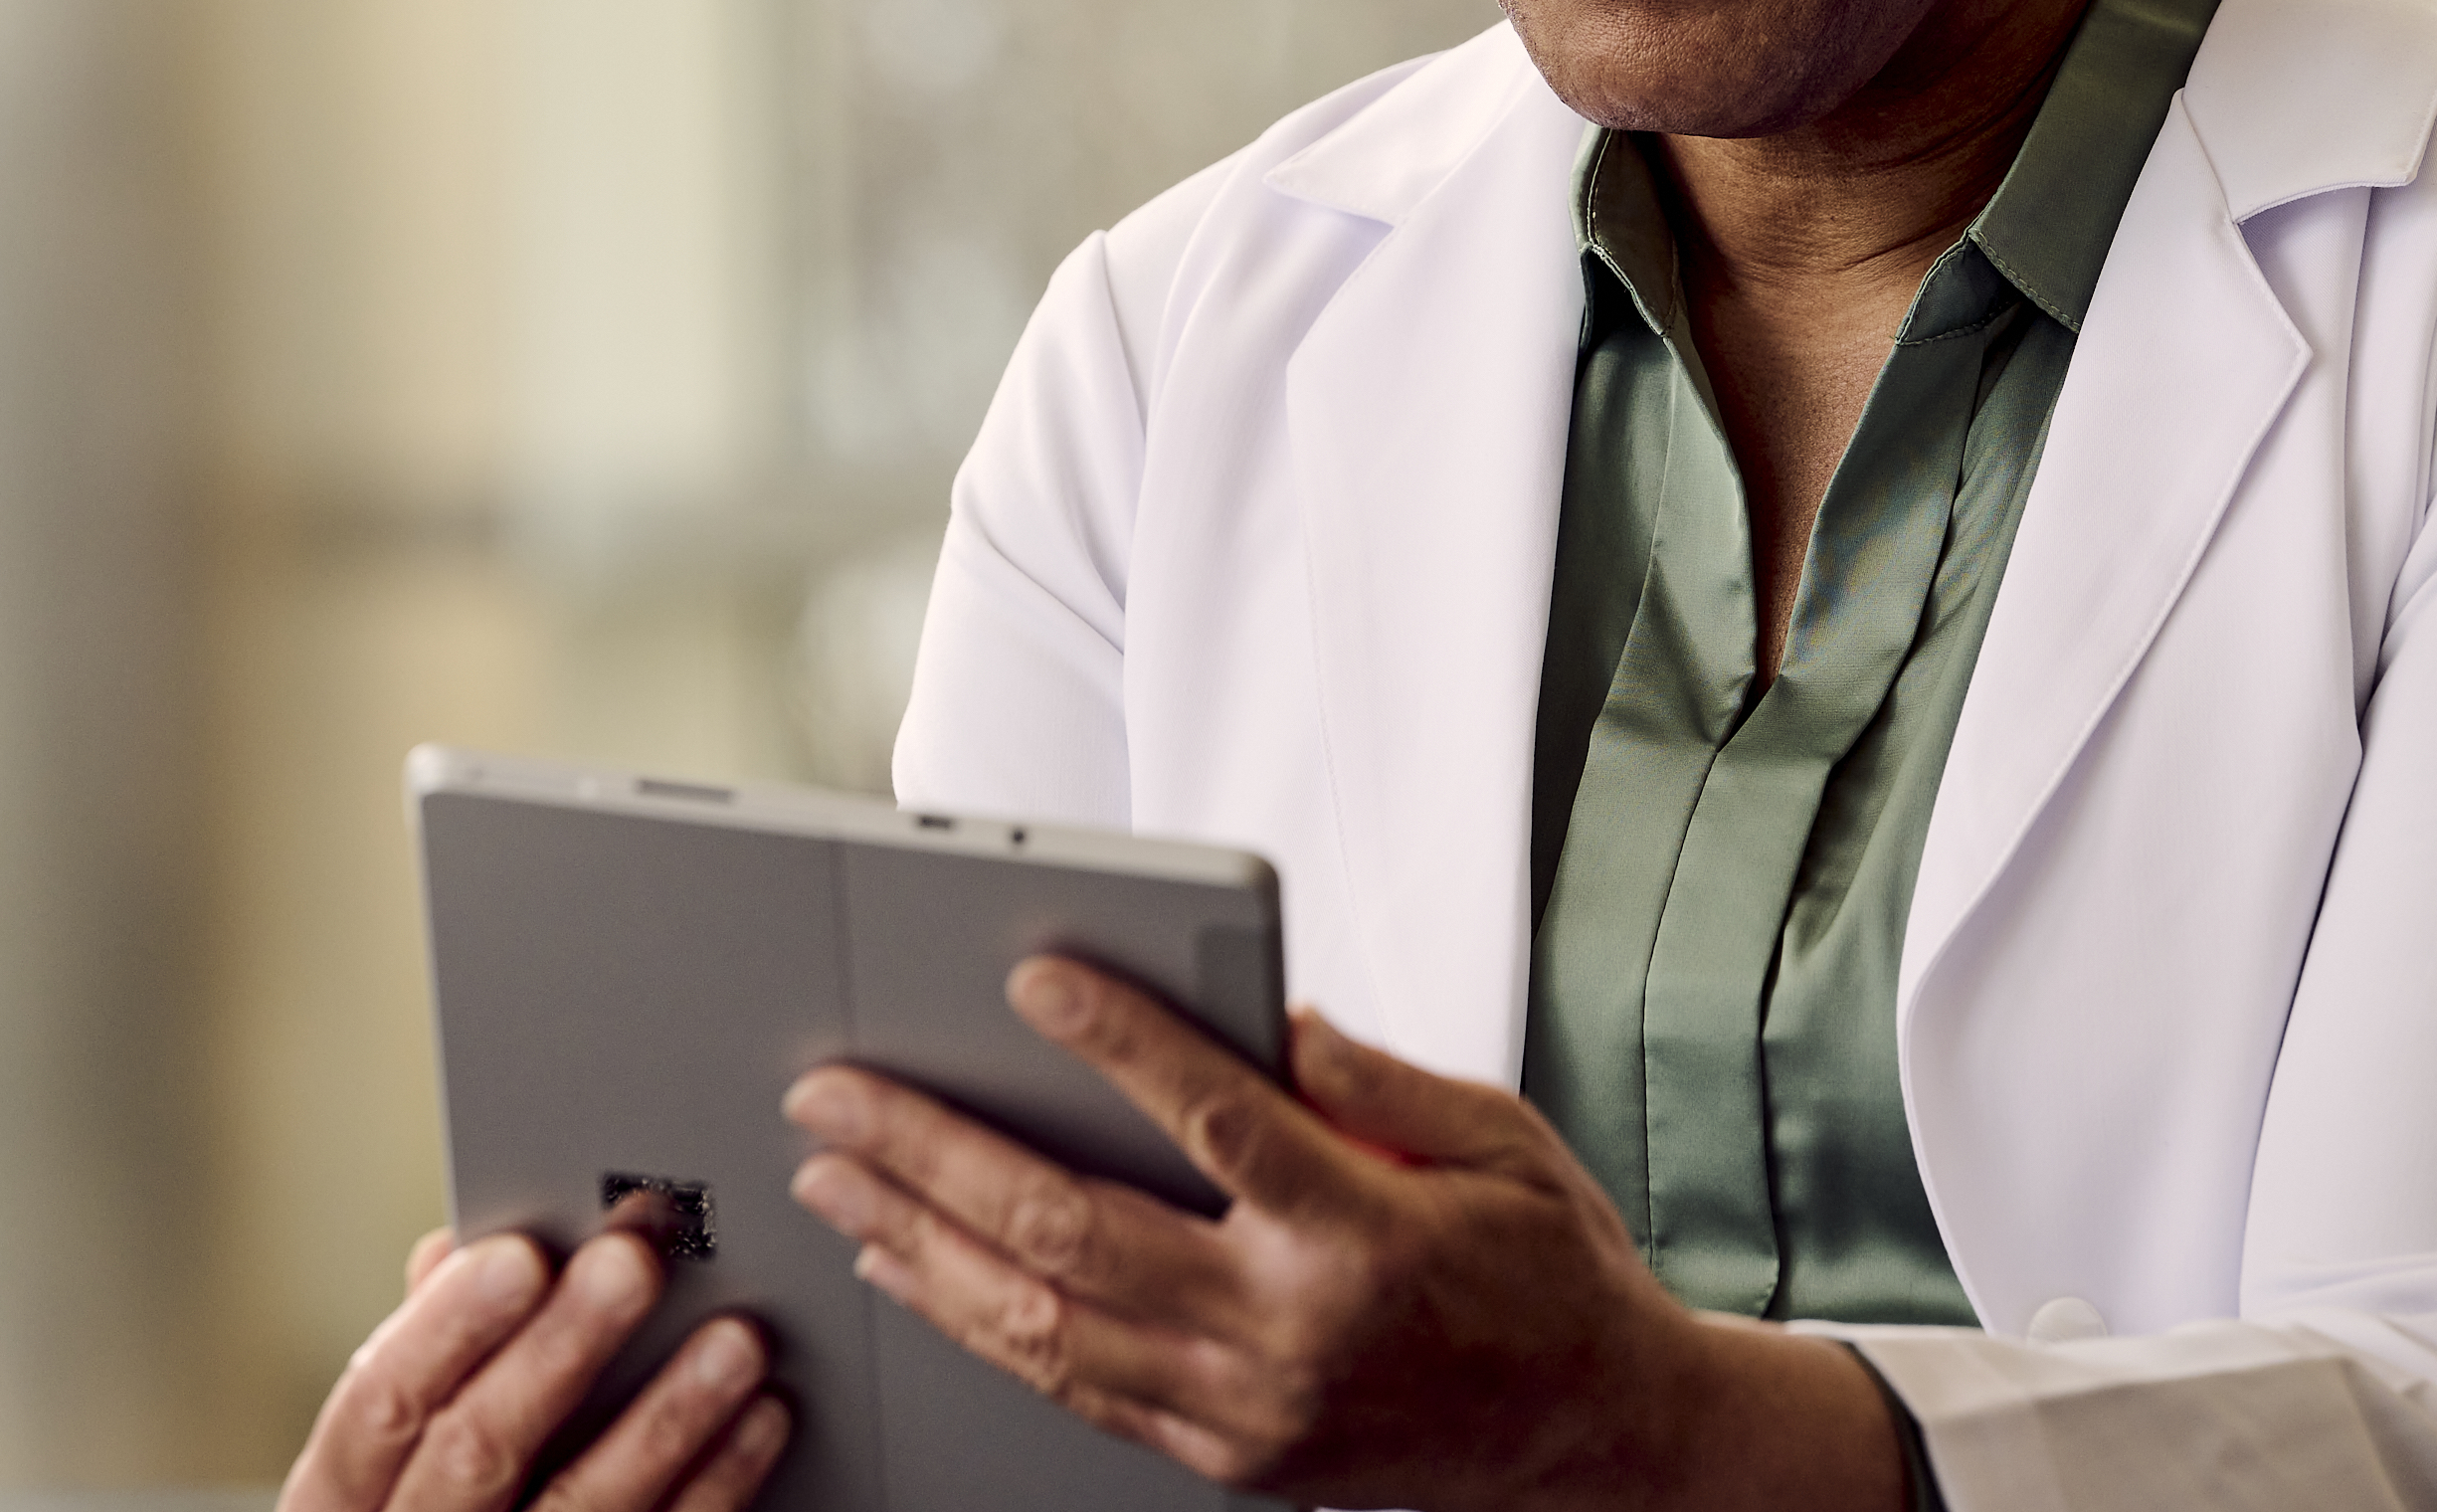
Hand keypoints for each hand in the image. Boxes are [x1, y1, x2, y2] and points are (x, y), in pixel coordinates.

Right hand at [277, 1223, 790, 1511]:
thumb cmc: (441, 1502)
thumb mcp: (402, 1450)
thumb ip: (431, 1357)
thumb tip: (455, 1246)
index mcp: (343, 1499)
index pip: (377, 1405)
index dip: (447, 1326)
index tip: (522, 1252)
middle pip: (477, 1453)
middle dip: (561, 1350)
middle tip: (635, 1263)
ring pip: (581, 1511)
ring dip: (666, 1417)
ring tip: (735, 1338)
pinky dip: (716, 1485)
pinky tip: (761, 1421)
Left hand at [780, 958, 1902, 1511]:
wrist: (1599, 1446)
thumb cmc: (1551, 1274)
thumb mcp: (1505, 1145)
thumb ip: (1382, 1080)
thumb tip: (1276, 1017)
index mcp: (1363, 1235)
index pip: (1215, 1119)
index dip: (1117, 1040)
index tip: (1030, 977)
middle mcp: (1288, 1332)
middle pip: (1073, 1231)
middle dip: (934, 1151)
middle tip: (838, 1090)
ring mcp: (1244, 1411)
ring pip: (1041, 1325)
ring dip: (919, 1243)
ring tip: (837, 1177)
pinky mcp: (1224, 1458)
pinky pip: (1070, 1388)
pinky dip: (975, 1325)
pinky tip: (914, 1270)